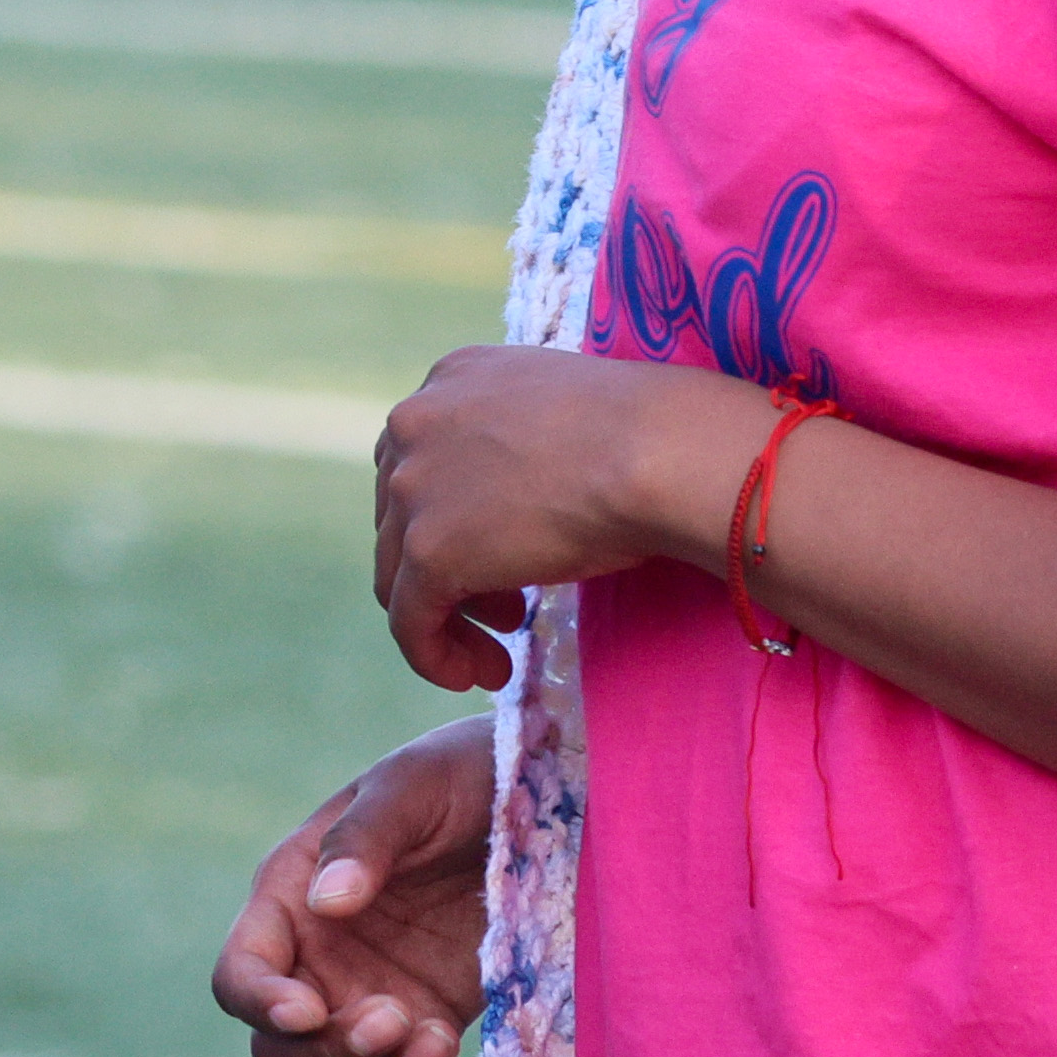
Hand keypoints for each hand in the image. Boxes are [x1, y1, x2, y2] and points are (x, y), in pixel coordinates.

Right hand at [210, 719, 496, 1056]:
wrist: (540, 799)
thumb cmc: (460, 775)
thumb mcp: (411, 786)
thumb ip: (365, 838)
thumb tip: (328, 902)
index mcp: (291, 897)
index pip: (240, 976)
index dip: (260, 1004)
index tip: (310, 1011)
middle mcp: (319, 958)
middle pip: (278, 1048)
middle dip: (327, 1053)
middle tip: (397, 1018)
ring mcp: (370, 997)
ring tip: (436, 1043)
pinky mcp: (426, 1022)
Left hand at [375, 345, 757, 691]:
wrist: (656, 451)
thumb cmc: (641, 435)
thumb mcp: (559, 419)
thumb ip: (518, 446)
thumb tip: (518, 502)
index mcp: (447, 381)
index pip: (423, 462)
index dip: (456, 519)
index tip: (505, 556)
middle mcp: (414, 425)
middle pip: (404, 518)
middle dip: (456, 570)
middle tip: (511, 610)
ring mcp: (413, 488)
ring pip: (400, 574)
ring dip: (448, 617)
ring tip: (500, 652)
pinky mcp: (429, 551)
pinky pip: (410, 621)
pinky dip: (435, 656)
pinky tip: (483, 675)